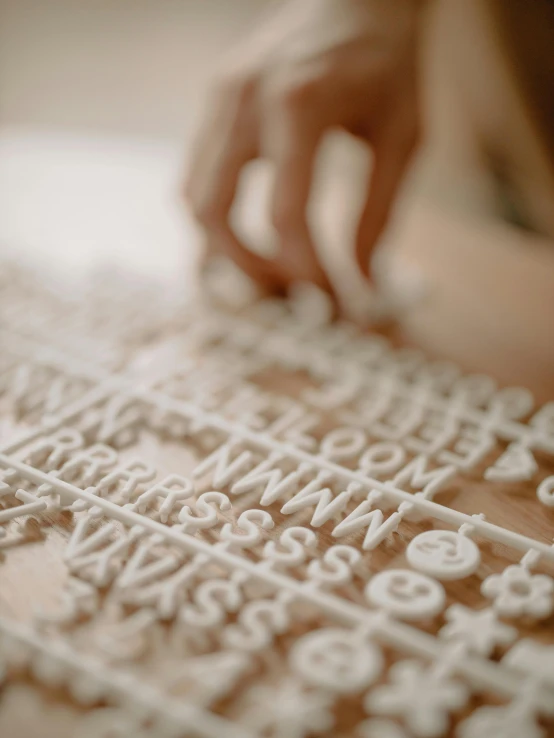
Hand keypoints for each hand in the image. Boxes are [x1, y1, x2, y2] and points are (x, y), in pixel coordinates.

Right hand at [185, 0, 421, 295]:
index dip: (306, 268)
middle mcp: (246, 99)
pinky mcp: (214, 100)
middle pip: (215, 211)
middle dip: (248, 266)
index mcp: (299, 104)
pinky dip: (218, 211)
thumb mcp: (403, 137)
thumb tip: (362, 279)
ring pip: (193, 195)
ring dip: (224, 245)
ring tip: (267, 267)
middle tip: (286, 291)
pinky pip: (198, 172)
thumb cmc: (388, 61)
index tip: (328, 297)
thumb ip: (380, 211)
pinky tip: (250, 228)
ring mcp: (221, 97)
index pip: (286, 213)